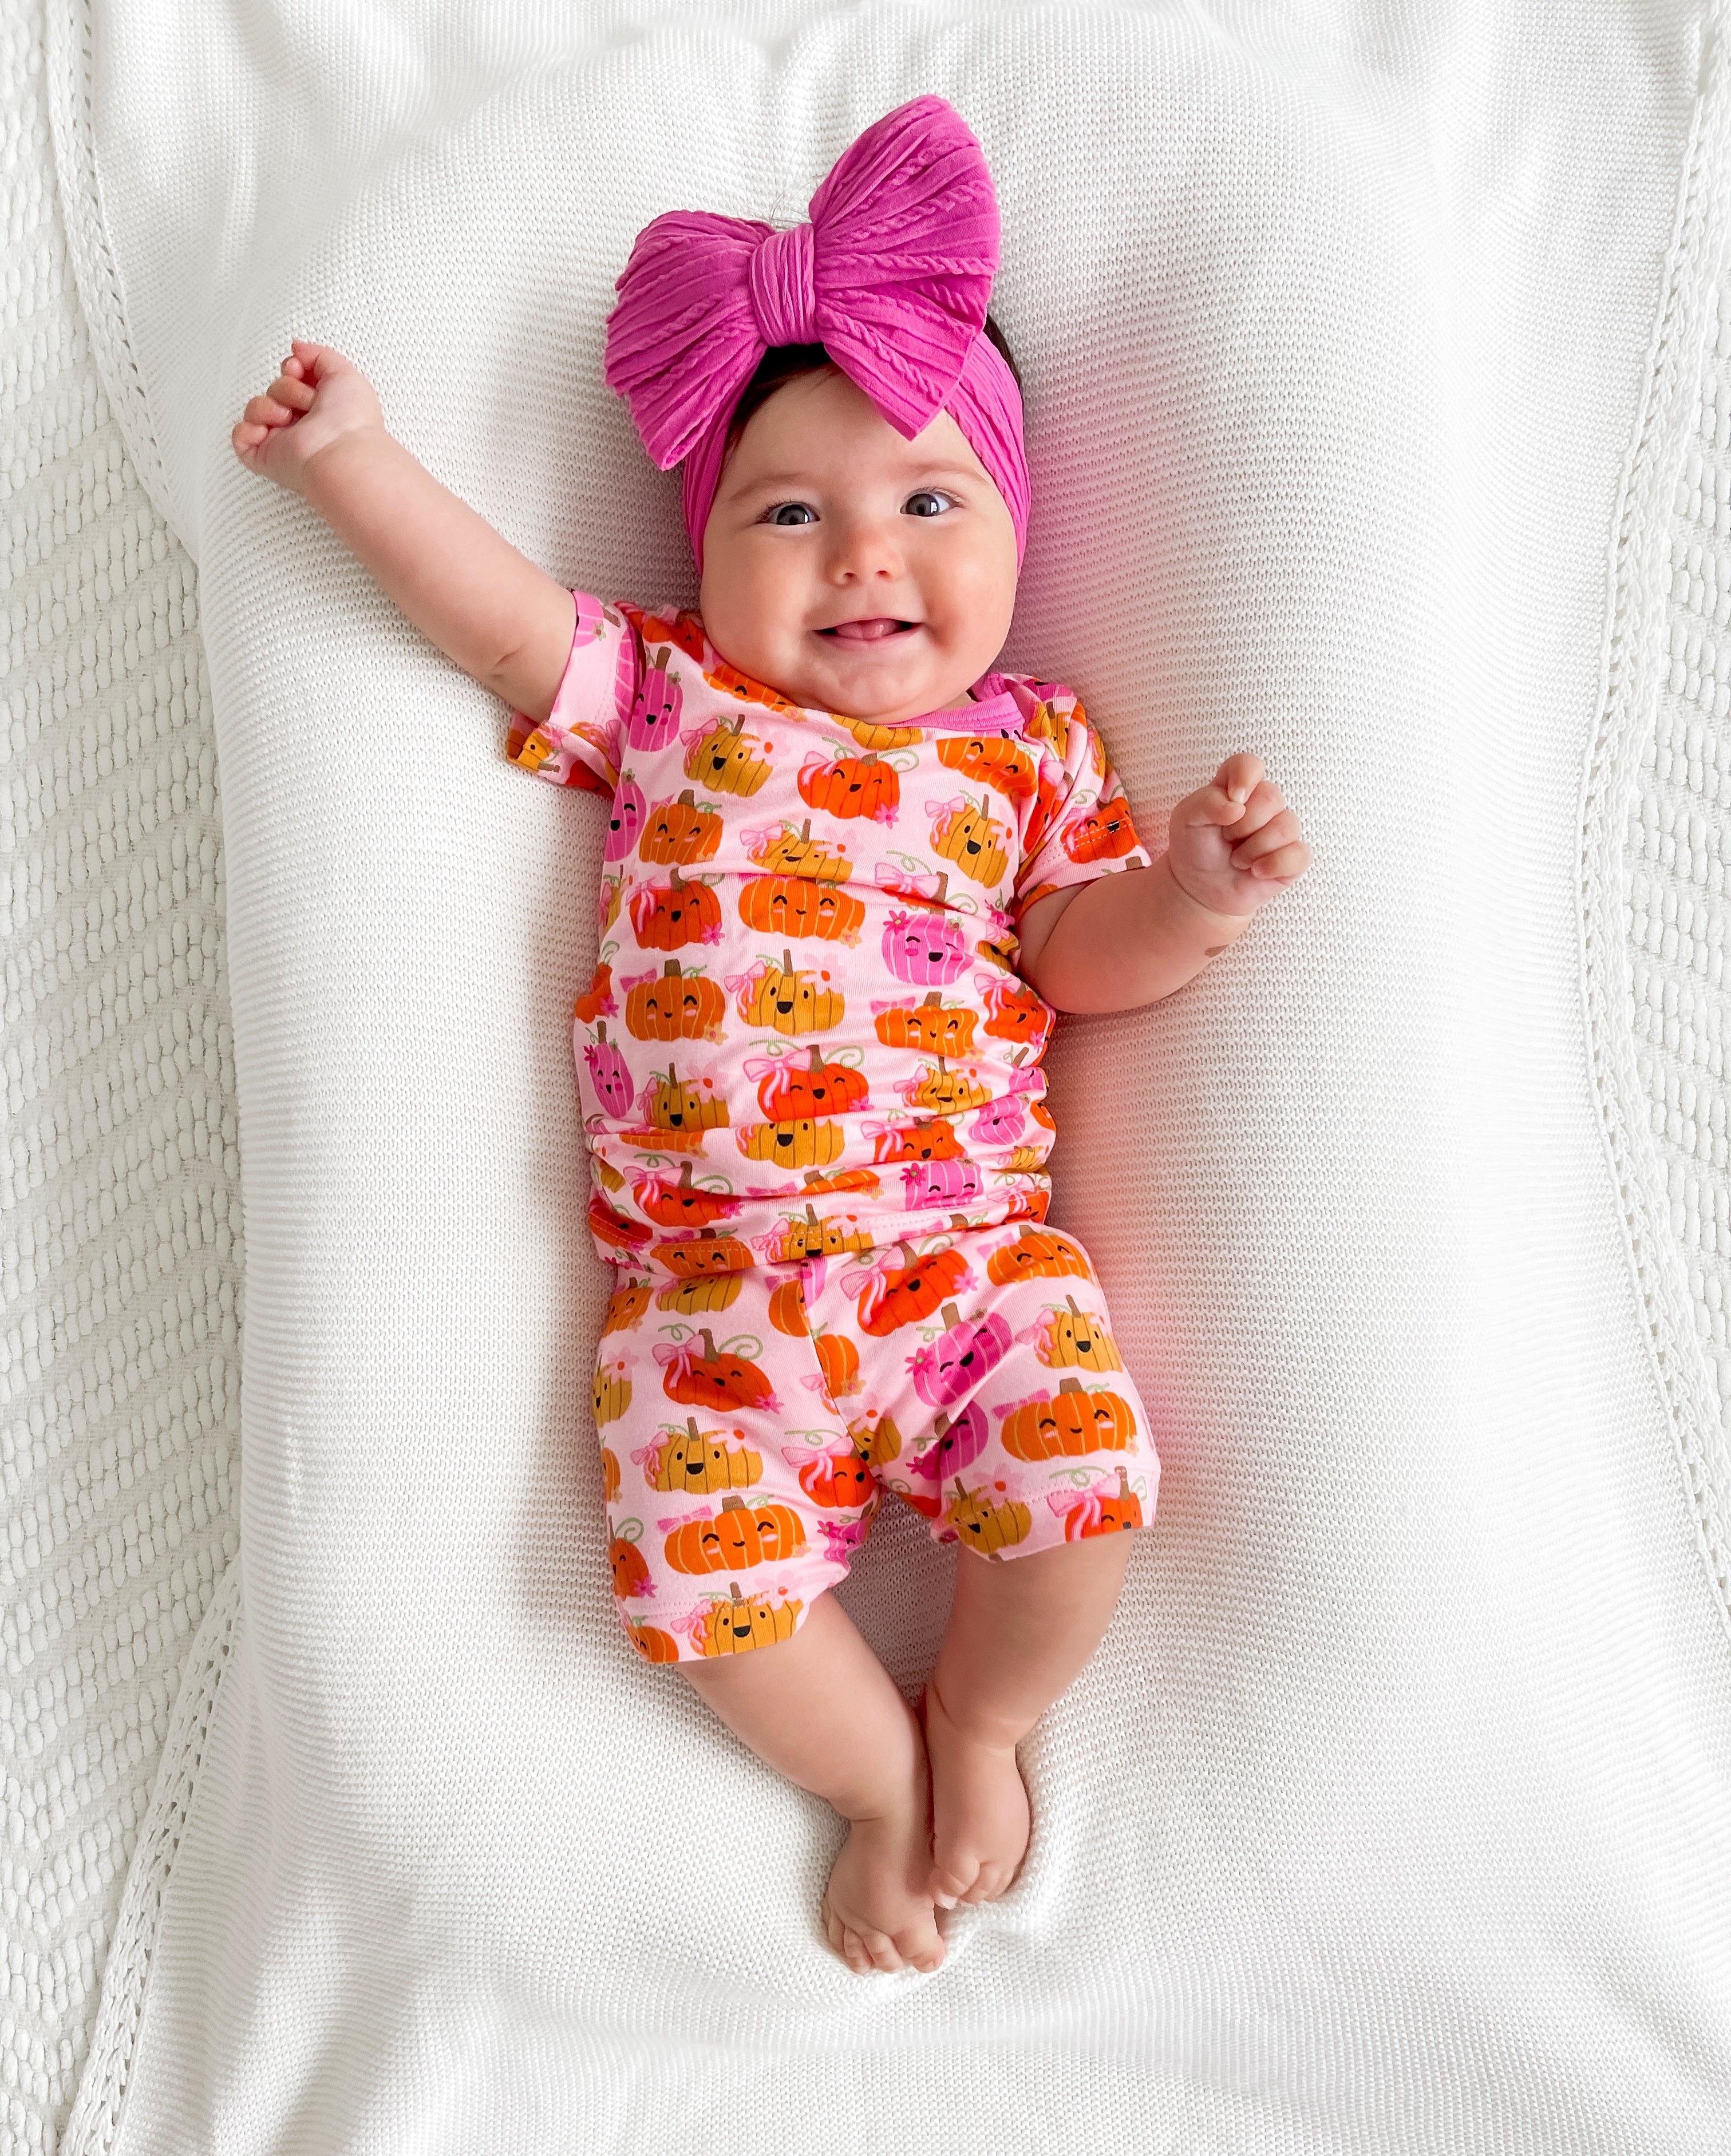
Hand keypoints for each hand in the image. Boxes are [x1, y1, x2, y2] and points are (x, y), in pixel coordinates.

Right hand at [230, 340, 384, 497]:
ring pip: (256, 407)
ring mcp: (281, 440)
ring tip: (289, 418)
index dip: (291, 368)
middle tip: (309, 403)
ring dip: (270, 406)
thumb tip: (296, 348)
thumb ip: (318, 354)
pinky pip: (241, 433)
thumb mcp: (343, 373)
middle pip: (275, 387)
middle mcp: (301, 423)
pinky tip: (271, 432)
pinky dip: (250, 428)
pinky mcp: (264, 456)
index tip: (299, 370)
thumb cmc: (350, 420)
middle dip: (288, 388)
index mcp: (319, 406)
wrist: (339, 452)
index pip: (291, 377)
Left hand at [1164, 752, 1310, 919]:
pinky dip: (1273, 866)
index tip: (1233, 799)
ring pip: (1286, 827)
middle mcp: (1263, 803)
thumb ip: (1207, 803)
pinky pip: (1299, 855)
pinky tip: (1255, 872)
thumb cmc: (1194, 847)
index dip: (1245, 778)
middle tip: (1225, 840)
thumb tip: (1238, 806)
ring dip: (1253, 850)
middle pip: (1271, 797)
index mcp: (1236, 786)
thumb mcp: (1186, 820)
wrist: (1199, 889)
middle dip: (1242, 826)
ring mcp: (1281, 829)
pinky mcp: (1293, 857)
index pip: (1250, 765)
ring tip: (1237, 859)